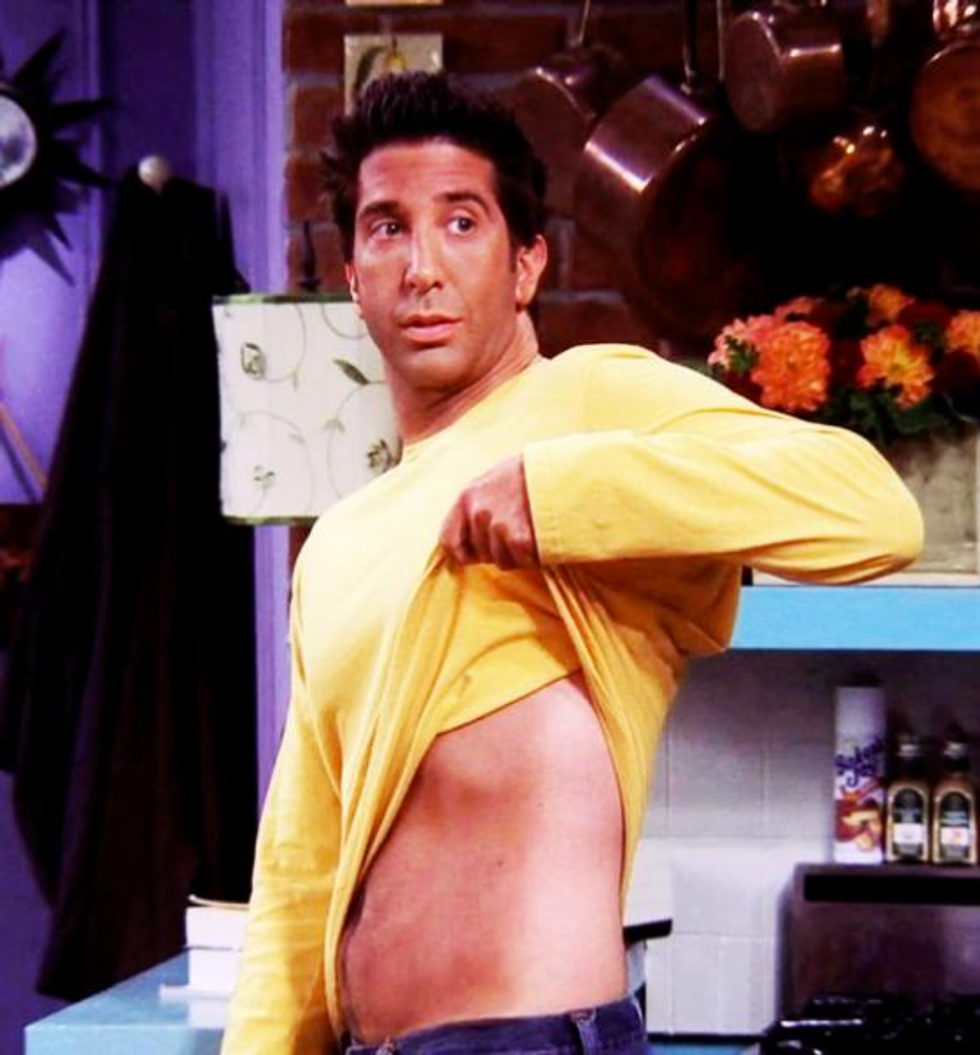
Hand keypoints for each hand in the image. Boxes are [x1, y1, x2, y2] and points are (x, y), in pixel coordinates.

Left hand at [439, 455, 539, 569]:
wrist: (563, 468)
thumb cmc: (531, 474)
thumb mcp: (494, 480)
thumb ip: (477, 505)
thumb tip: (468, 535)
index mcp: (467, 497)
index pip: (448, 541)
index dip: (463, 552)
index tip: (476, 554)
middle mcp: (478, 513)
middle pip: (481, 554)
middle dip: (499, 550)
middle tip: (519, 530)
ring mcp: (498, 527)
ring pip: (502, 561)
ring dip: (518, 554)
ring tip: (533, 530)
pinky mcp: (519, 540)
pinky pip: (522, 562)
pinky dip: (534, 556)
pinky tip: (542, 538)